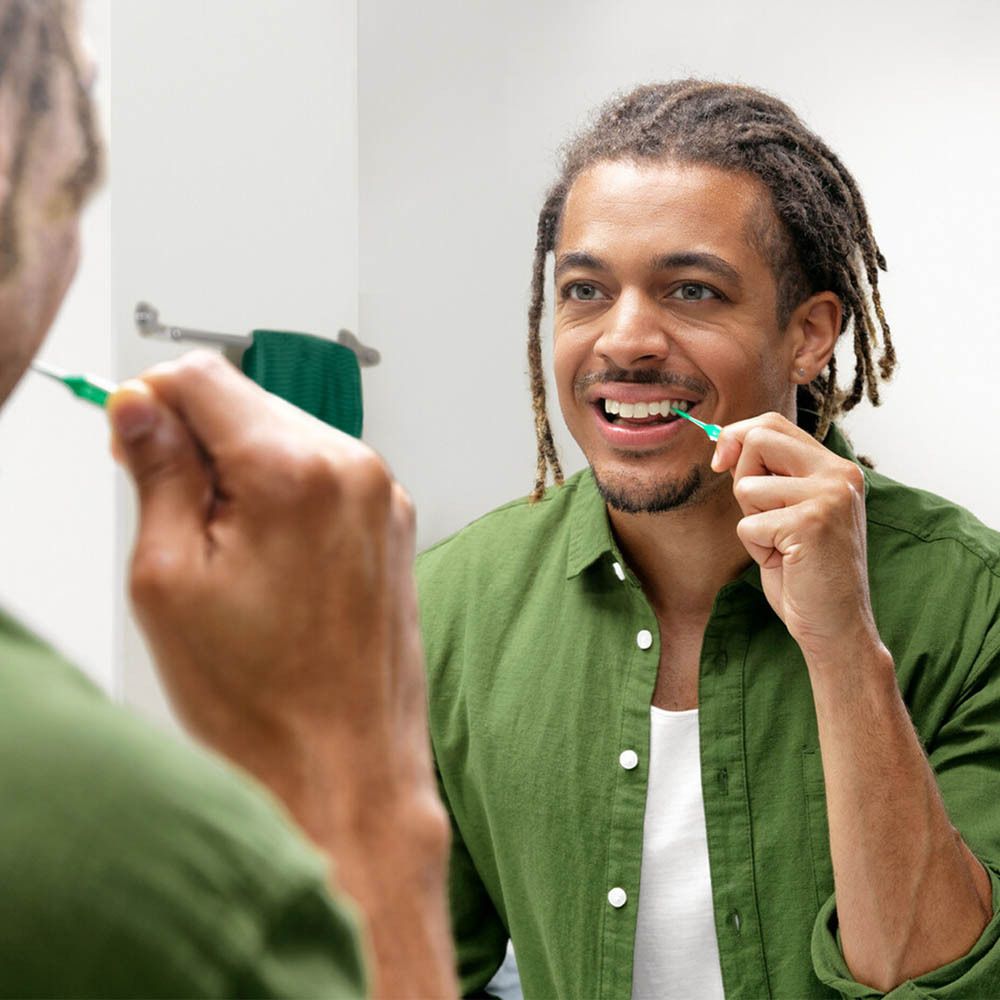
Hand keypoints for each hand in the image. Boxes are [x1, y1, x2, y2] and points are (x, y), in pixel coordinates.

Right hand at [108, 351, 454, 996]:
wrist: (347, 770)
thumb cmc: (264, 701)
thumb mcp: (170, 581)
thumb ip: (157, 474)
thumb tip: (140, 408)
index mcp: (295, 471)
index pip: (205, 375)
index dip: (154, 402)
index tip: (137, 446)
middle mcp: (354, 470)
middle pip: (250, 404)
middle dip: (201, 445)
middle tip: (180, 524)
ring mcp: (384, 497)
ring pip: (287, 438)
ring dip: (244, 476)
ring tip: (233, 562)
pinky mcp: (393, 524)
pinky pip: (324, 478)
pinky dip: (286, 500)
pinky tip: (272, 568)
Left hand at [711, 412, 881, 665]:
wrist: (836, 625)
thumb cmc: (806, 570)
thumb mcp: (790, 511)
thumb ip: (771, 475)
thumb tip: (725, 444)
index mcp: (836, 468)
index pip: (773, 423)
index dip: (738, 437)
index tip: (721, 462)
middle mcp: (839, 474)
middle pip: (759, 439)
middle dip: (740, 475)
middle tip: (760, 515)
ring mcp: (828, 497)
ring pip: (748, 486)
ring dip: (752, 523)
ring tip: (781, 546)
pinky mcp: (810, 524)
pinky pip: (748, 524)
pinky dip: (756, 548)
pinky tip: (784, 561)